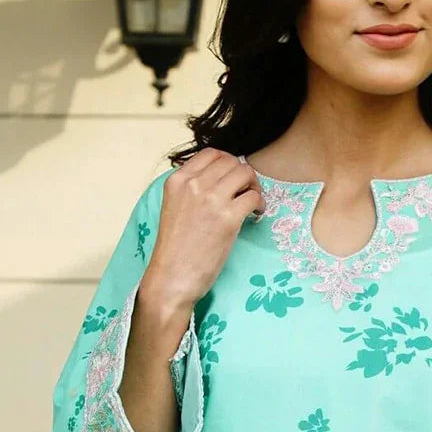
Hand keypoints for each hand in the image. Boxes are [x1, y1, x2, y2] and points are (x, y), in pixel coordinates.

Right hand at [142, 148, 265, 309]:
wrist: (172, 277)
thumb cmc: (175, 249)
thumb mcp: (175, 207)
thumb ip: (192, 190)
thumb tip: (223, 179)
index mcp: (178, 180)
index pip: (211, 153)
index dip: (228, 163)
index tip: (233, 178)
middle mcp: (194, 185)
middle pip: (232, 162)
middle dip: (244, 175)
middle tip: (246, 192)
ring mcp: (211, 200)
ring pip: (245, 173)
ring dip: (254, 186)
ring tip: (252, 203)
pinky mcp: (228, 218)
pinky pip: (254, 197)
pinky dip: (260, 204)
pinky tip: (255, 215)